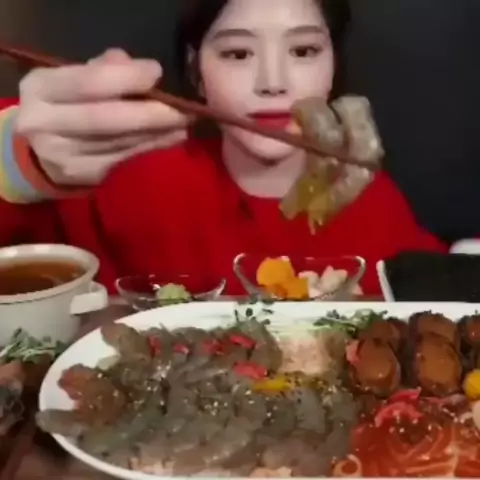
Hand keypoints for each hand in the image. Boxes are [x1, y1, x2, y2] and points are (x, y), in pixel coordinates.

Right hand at [15, 49, 188, 185]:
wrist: (40, 151)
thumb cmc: (65, 105)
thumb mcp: (73, 78)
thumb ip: (104, 69)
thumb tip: (141, 68)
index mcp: (40, 88)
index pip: (88, 82)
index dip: (127, 78)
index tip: (158, 72)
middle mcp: (43, 124)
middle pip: (106, 118)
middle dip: (150, 113)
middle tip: (183, 109)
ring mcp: (61, 156)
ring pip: (119, 143)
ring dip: (157, 134)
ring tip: (183, 125)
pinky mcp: (81, 178)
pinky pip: (123, 162)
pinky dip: (150, 151)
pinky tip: (171, 141)